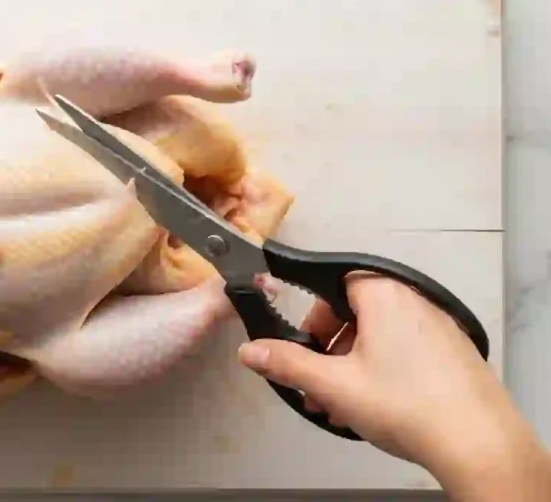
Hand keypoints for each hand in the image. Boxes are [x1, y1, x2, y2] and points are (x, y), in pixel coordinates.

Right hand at [236, 274, 550, 500]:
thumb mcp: (332, 384)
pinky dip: (384, 372)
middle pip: (355, 313)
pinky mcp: (454, 354)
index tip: (303, 346)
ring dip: (353, 366)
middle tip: (318, 383)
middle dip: (330, 349)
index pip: (332, 284)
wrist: (476, 442)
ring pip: (380, 337)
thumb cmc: (407, 404)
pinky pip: (406, 352)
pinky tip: (375, 408)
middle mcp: (414, 302)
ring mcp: (439, 328)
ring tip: (342, 406)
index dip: (312, 317)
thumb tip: (251, 351)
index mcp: (383, 295)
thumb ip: (286, 364)